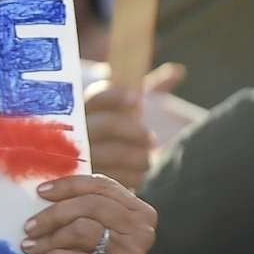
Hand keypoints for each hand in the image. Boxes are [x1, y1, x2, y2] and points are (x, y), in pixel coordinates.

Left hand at [22, 171, 151, 253]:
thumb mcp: (96, 227)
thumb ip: (82, 205)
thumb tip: (45, 188)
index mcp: (139, 210)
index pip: (102, 185)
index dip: (68, 185)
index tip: (40, 192)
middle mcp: (142, 230)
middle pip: (90, 205)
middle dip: (54, 214)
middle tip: (29, 226)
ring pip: (83, 229)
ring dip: (50, 238)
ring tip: (31, 246)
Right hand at [81, 61, 180, 193]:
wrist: (84, 168)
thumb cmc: (111, 132)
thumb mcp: (124, 108)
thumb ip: (149, 89)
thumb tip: (177, 72)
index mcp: (82, 110)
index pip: (95, 97)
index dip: (115, 95)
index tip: (136, 98)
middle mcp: (75, 131)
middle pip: (105, 125)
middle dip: (133, 131)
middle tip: (151, 138)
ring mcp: (77, 157)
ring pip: (110, 155)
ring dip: (136, 157)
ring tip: (147, 160)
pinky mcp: (84, 182)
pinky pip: (112, 179)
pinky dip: (131, 177)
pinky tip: (139, 175)